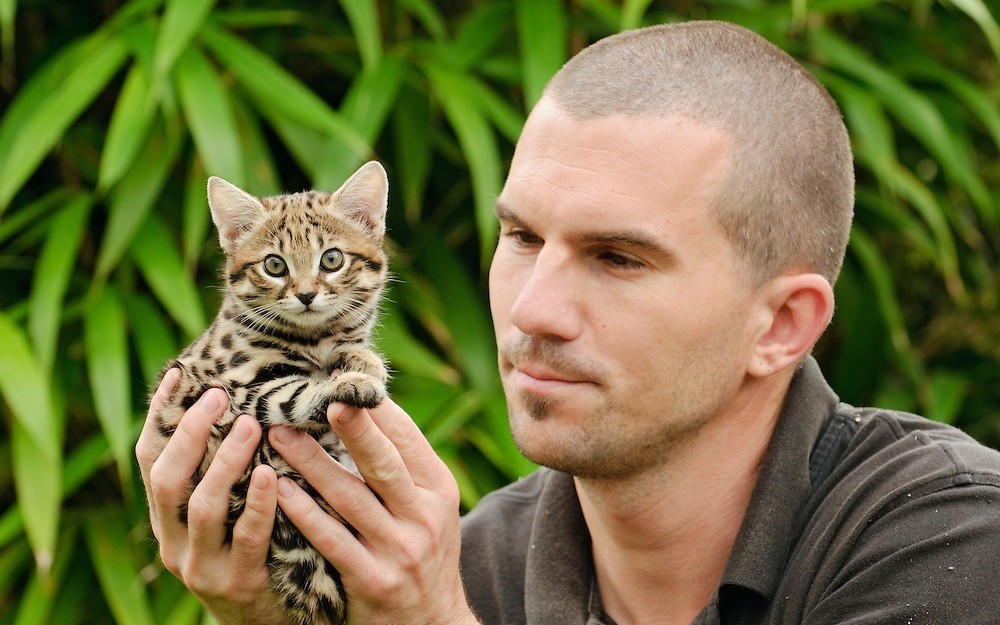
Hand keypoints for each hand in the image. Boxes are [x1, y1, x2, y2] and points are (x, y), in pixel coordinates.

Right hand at [135, 369, 289, 624]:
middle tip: (219, 396)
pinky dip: (258, 503)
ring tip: (250, 425)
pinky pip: (247, 538)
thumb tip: (234, 400)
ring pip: (202, 507)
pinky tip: (272, 474)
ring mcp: (201, 566)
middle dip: (191, 434)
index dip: (160, 415)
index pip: (149, 459)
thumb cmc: (252, 552)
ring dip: (226, 462)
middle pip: (167, 480)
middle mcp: (172, 542)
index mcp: (165, 519)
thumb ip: (220, 471)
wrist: (265, 622)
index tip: (178, 374)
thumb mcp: (225, 513)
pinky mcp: (237, 584)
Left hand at [269, 398, 480, 624]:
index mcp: (438, 490)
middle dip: (353, 429)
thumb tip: (365, 409)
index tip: (343, 382)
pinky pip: (331, 540)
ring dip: (311, 464)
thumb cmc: (421, 552)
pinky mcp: (373, 581)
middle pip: (383, 464)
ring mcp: (399, 551)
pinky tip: (278, 490)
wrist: (432, 624)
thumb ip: (402, 468)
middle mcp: (424, 517)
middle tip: (321, 398)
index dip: (376, 410)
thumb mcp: (429, 508)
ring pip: (350, 498)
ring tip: (279, 435)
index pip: (407, 439)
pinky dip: (303, 513)